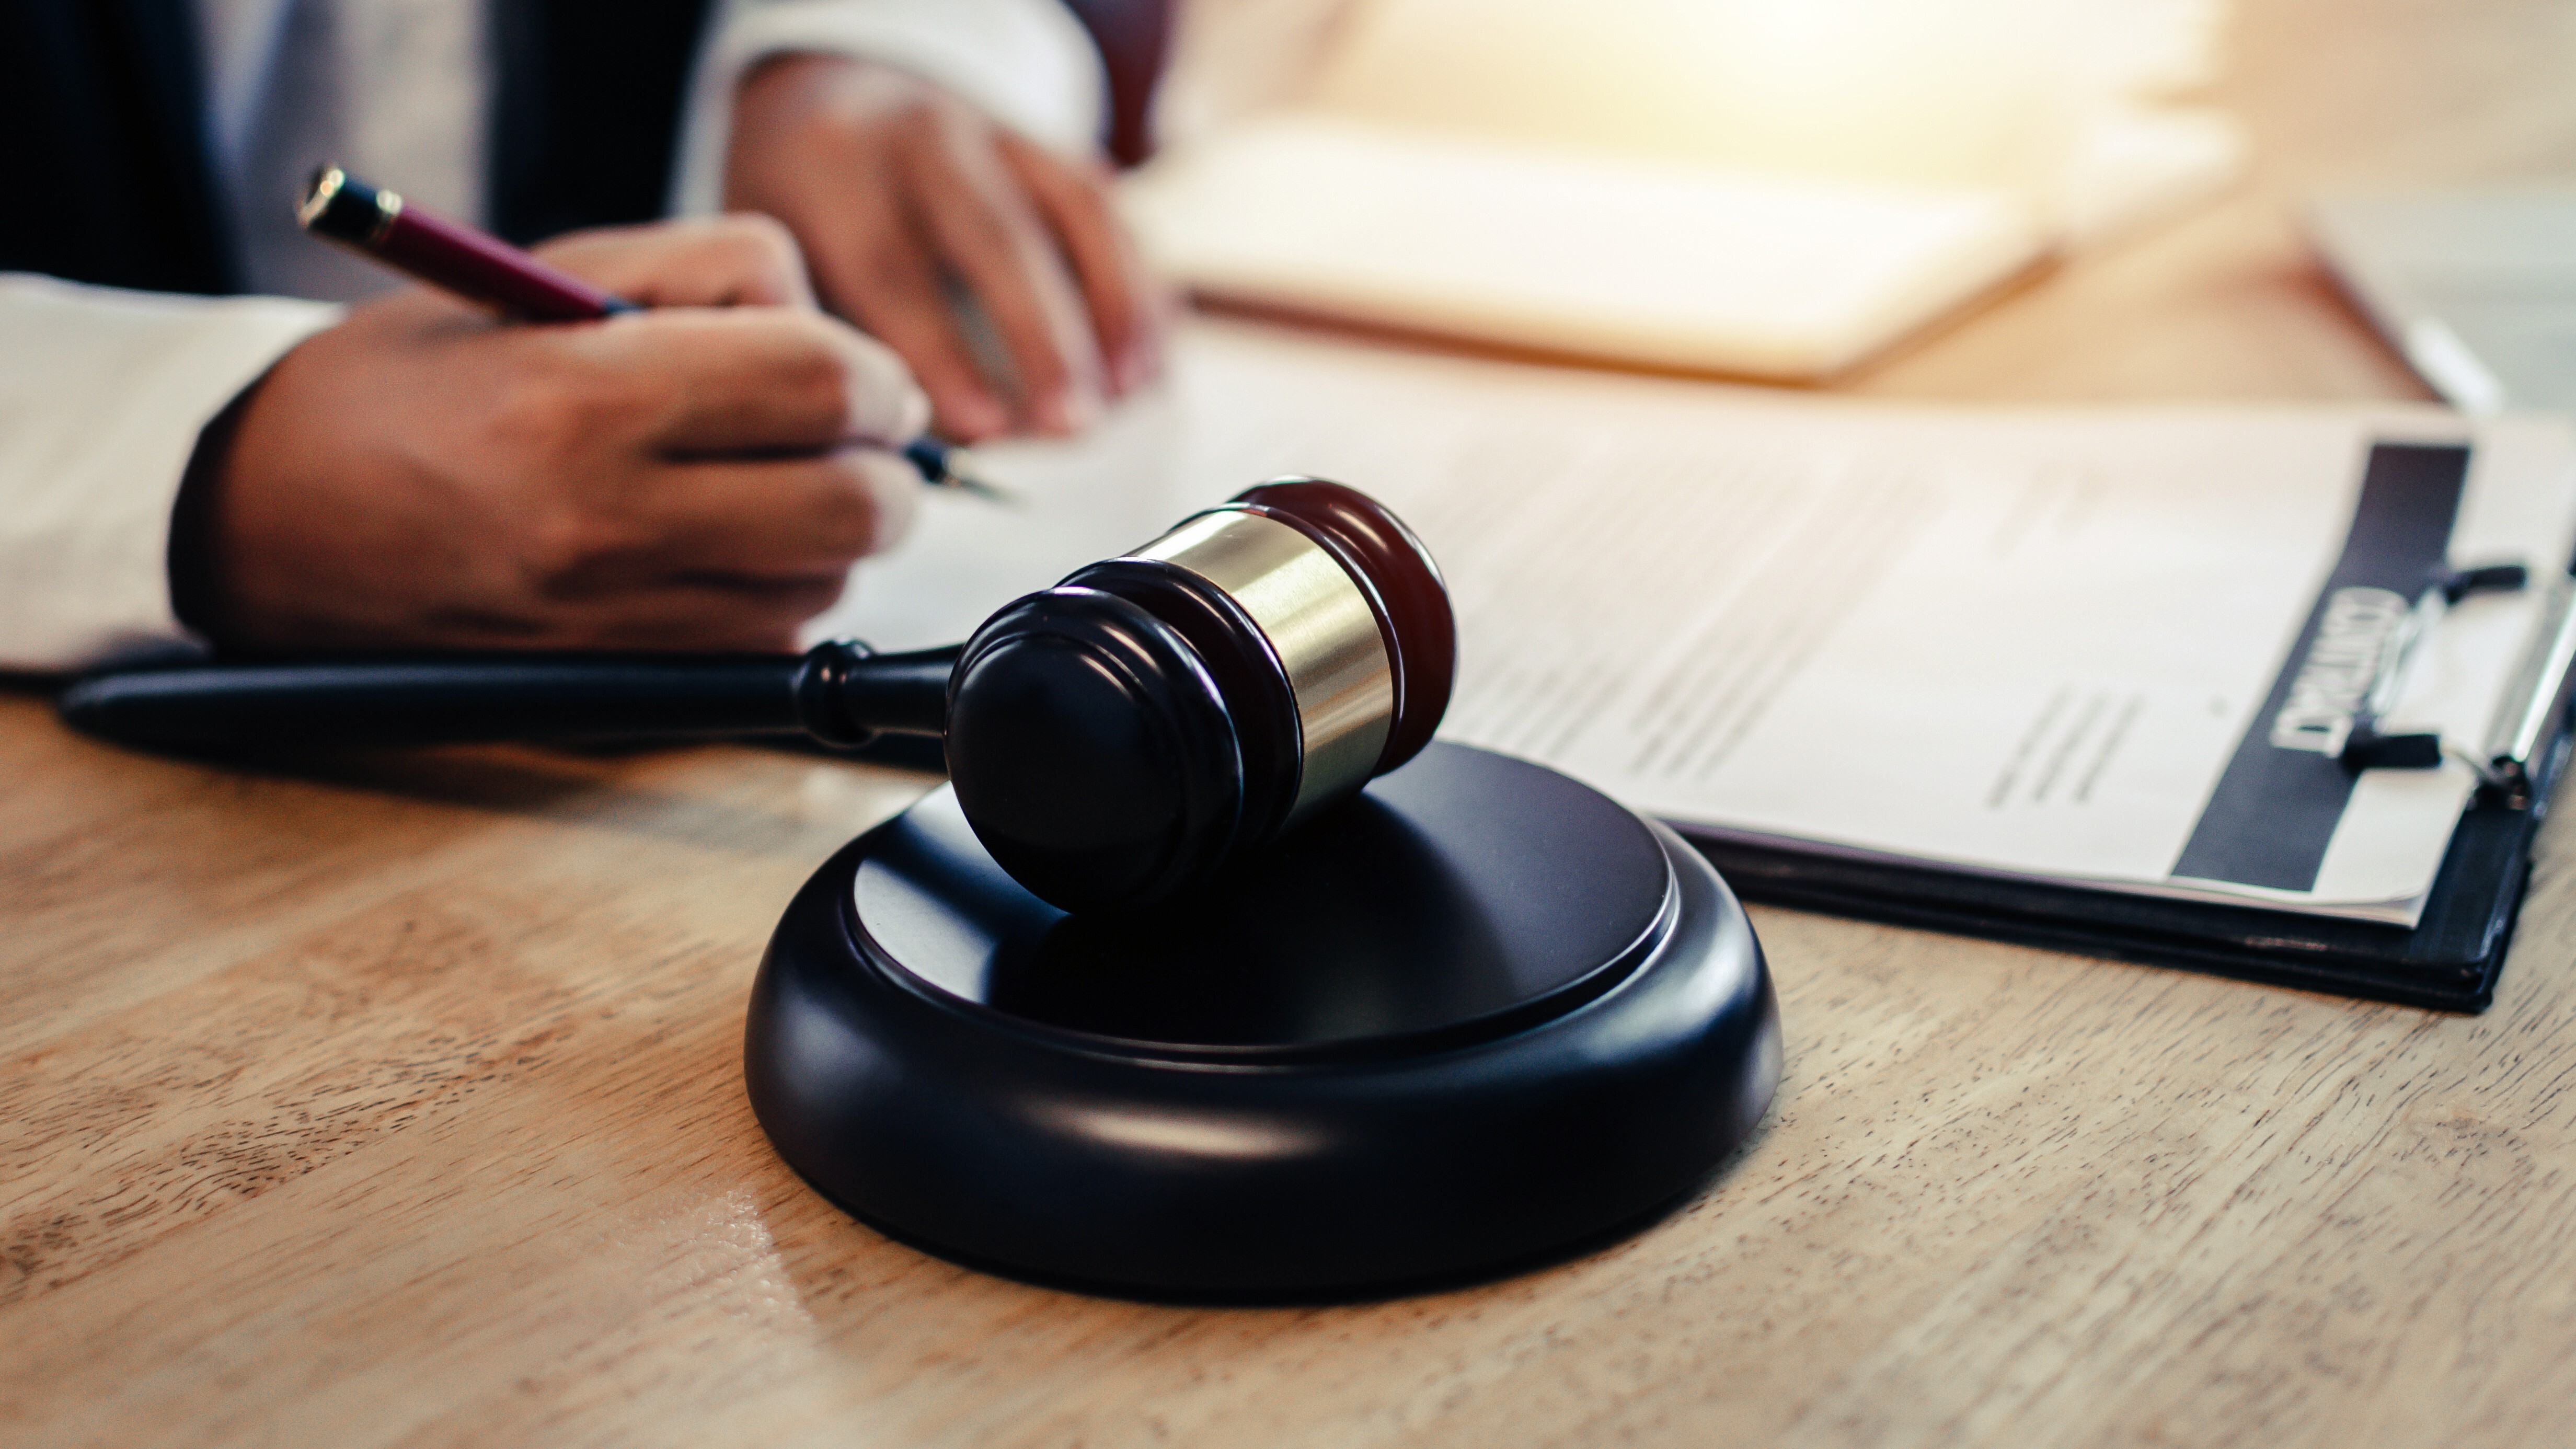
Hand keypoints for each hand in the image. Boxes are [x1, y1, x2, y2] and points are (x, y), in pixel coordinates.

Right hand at [177, 216, 927, 653]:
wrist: (271, 519)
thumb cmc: (412, 383)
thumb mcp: (553, 273)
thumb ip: (715, 276)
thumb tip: (843, 341)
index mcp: (589, 395)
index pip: (826, 385)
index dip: (878, 378)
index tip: (864, 378)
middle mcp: (610, 518)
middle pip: (860, 505)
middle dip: (885, 466)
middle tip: (850, 437)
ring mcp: (617, 614)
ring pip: (827, 583)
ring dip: (829, 535)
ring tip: (755, 485)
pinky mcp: (620, 681)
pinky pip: (769, 641)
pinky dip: (776, 594)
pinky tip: (714, 548)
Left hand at [725, 54, 1164, 441]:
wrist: (826, 92)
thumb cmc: (802, 212)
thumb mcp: (784, 261)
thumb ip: (833, 342)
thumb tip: (902, 444)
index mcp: (836, 169)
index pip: (891, 266)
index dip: (942, 353)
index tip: (985, 430)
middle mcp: (922, 135)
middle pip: (997, 236)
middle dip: (1044, 341)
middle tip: (1073, 430)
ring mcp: (998, 131)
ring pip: (1077, 211)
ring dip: (1115, 310)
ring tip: (1125, 396)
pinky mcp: (1051, 146)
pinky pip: (1112, 211)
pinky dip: (1140, 287)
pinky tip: (1146, 363)